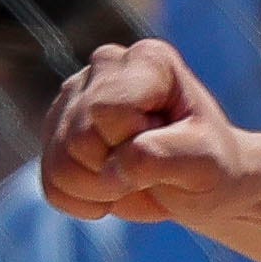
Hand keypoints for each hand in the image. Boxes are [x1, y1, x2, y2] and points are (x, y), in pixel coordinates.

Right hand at [40, 39, 245, 223]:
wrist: (199, 182)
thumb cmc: (209, 165)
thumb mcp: (205, 163)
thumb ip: (162, 158)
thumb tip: (112, 169)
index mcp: (149, 61)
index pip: (108, 111)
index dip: (135, 143)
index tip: (170, 145)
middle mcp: (105, 67)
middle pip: (79, 140)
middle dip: (117, 172)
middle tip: (152, 169)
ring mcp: (74, 97)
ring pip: (59, 165)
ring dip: (101, 190)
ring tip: (134, 179)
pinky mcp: (56, 129)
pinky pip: (51, 185)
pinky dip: (84, 200)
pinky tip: (113, 188)